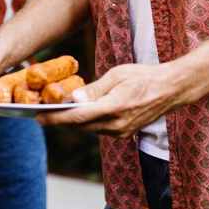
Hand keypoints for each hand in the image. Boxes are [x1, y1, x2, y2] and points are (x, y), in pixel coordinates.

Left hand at [36, 63, 194, 136]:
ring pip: (89, 129)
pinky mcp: (124, 133)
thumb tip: (73, 99)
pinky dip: (87, 123)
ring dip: (73, 122)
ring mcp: (121, 132)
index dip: (55, 118)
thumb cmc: (144, 77)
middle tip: (41, 113)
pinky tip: (78, 114)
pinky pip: (99, 130)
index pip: (77, 117)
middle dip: (60, 121)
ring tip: (55, 113)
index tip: (38, 117)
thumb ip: (94, 90)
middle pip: (80, 126)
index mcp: (114, 108)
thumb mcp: (117, 75)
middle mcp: (117, 125)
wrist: (170, 89)